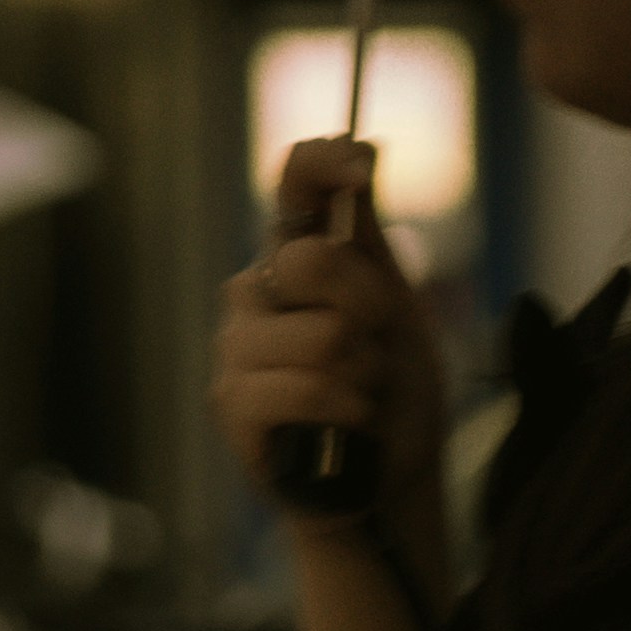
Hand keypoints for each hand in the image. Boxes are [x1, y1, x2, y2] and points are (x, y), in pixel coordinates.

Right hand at [212, 140, 449, 516]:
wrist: (390, 486)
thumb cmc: (392, 397)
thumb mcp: (398, 308)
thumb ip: (368, 238)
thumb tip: (362, 145)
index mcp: (294, 260)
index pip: (291, 185)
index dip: (320, 164)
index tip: (361, 164)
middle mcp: (254, 293)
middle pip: (311, 260)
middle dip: (368, 309)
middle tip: (378, 349)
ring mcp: (236, 349)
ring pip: (319, 334)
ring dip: (364, 373)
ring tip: (360, 397)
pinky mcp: (232, 405)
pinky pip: (302, 387)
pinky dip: (346, 409)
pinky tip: (346, 426)